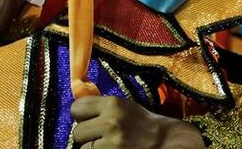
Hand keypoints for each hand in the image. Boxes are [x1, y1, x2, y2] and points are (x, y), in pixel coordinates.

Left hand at [70, 96, 204, 148]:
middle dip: (87, 136)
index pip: (76, 108)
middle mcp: (111, 122)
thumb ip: (100, 106)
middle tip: (101, 137)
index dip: (80, 116)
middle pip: (78, 132)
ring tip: (109, 145)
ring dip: (93, 148)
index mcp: (113, 104)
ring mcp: (112, 143)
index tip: (88, 120)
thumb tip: (75, 98)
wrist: (166, 142)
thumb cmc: (143, 124)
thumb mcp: (123, 107)